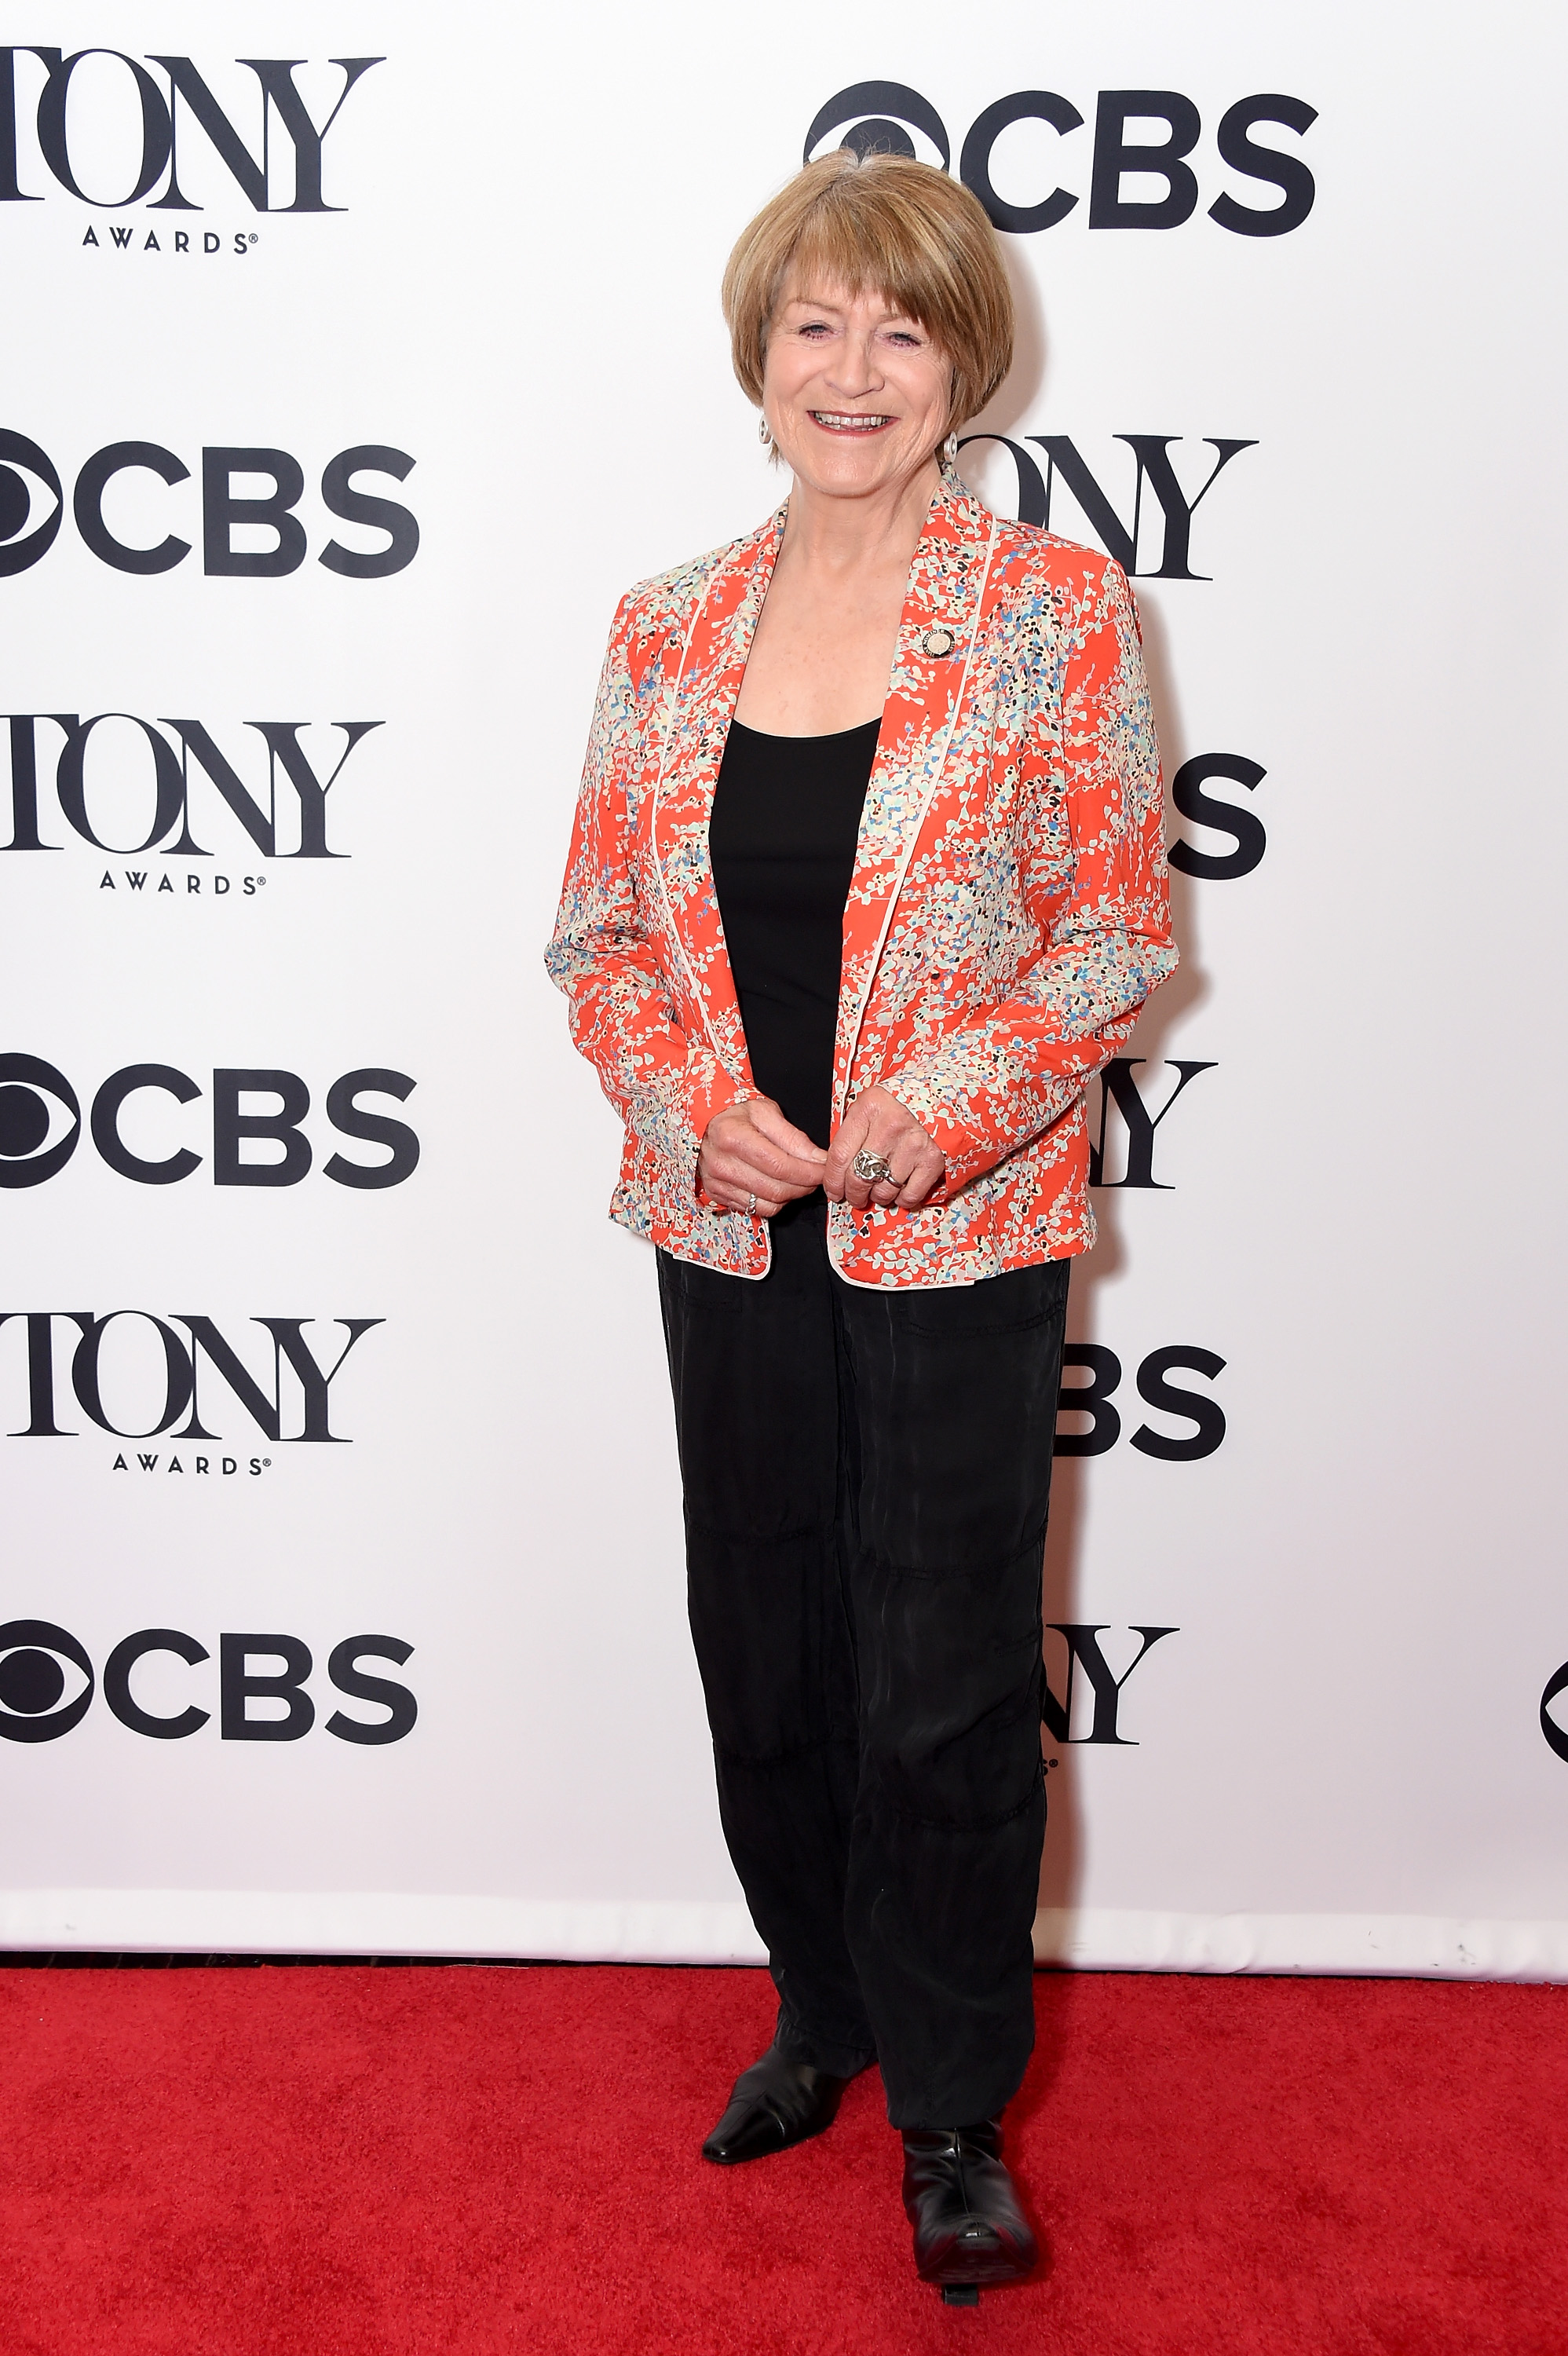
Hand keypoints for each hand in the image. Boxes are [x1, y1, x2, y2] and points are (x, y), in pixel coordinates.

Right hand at [699, 1098, 826, 1217]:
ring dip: (791, 1195)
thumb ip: (794, 1137)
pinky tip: (777, 1186)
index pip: (780, 1166)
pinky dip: (773, 1202)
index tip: (824, 1169)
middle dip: (804, 1185)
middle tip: (815, 1175)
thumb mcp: (766, 1113)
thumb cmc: (737, 1115)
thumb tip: (818, 1160)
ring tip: (797, 1179)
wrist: (707, 1124)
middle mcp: (721, 1163)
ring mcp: (717, 1183)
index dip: (809, 1172)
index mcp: (732, 1136)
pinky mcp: (718, 1195)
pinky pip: (756, 1210)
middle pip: (776, 1189)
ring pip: (768, 1204)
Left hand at [824, 1085, 944, 1211]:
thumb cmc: (893, 1108)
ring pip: (884, 1191)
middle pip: (860, 1177)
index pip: (839, 1156)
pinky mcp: (932, 1159)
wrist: (934, 1101)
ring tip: (878, 1189)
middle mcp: (890, 1126)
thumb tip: (827, 1172)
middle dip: (854, 1195)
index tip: (834, 1191)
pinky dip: (902, 1200)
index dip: (833, 1181)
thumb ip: (846, 1138)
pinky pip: (909, 1195)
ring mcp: (913, 1144)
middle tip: (855, 1197)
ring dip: (878, 1197)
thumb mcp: (864, 1111)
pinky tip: (899, 1190)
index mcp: (867, 1109)